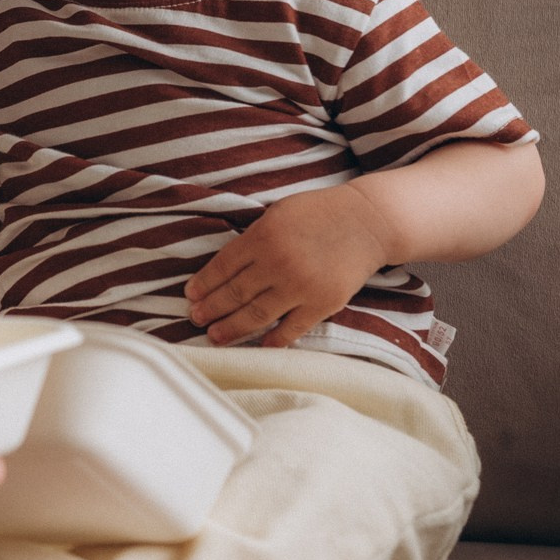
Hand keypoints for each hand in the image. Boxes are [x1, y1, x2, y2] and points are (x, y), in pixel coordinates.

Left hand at [183, 186, 392, 347]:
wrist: (369, 221)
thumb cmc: (319, 213)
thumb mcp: (278, 213)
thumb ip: (253, 239)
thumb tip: (223, 268)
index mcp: (263, 237)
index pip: (223, 267)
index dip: (204, 284)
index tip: (190, 296)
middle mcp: (278, 263)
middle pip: (234, 294)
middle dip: (211, 309)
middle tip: (195, 319)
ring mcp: (300, 287)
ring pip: (256, 315)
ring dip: (231, 329)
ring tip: (215, 336)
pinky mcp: (322, 304)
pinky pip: (291, 329)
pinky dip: (273, 340)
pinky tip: (258, 345)